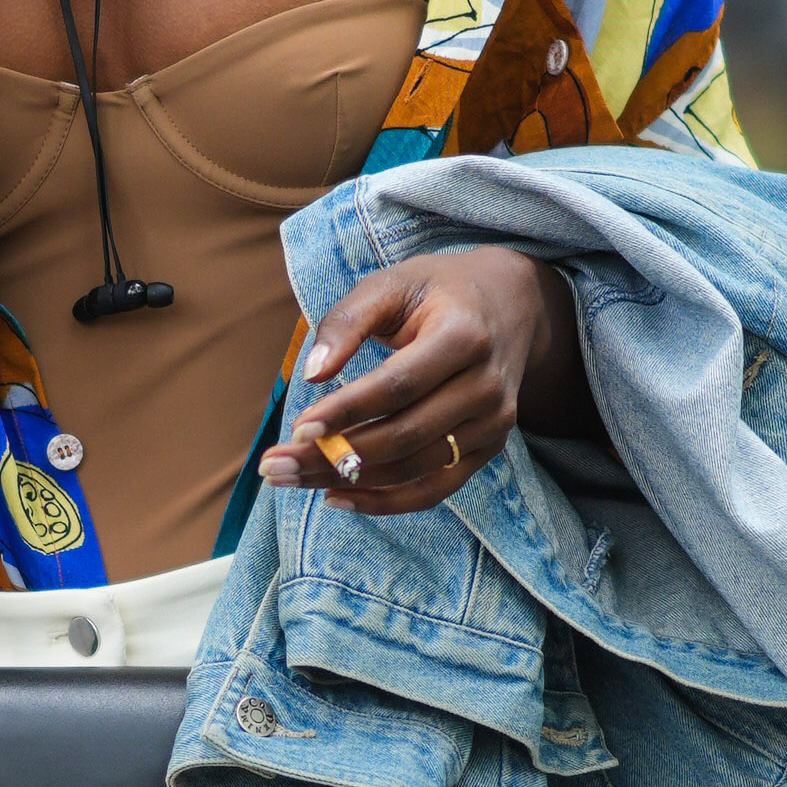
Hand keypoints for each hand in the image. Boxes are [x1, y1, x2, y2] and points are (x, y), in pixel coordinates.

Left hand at [260, 246, 577, 513]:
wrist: (511, 304)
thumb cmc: (436, 292)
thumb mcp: (391, 285)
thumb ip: (347, 322)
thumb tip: (312, 375)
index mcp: (464, 336)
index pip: (398, 386)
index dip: (346, 411)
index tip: (296, 428)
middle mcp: (486, 386)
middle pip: (404, 435)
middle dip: (335, 456)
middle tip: (275, 466)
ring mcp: (493, 423)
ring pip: (414, 469)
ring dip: (349, 481)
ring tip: (292, 478)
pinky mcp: (489, 449)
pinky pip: (434, 489)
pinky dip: (384, 501)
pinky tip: (336, 496)